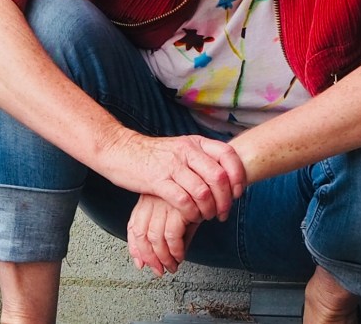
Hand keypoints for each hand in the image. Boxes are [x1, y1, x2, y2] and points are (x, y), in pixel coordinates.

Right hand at [99, 130, 246, 222]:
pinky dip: (192, 213)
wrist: (121, 150)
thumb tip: (225, 174)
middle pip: (219, 177)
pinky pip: (183, 201)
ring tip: (206, 217)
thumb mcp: (181, 148)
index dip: (238, 175)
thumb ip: (201, 158)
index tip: (238, 192)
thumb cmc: (154, 155)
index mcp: (196, 142)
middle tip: (223, 213)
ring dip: (209, 210)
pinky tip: (191, 217)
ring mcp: (172, 165)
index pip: (228, 154)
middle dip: (226, 200)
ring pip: (203, 192)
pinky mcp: (158, 181)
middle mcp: (187, 151)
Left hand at [127, 193, 199, 275]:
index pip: (133, 226)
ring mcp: (164, 202)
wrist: (212, 182)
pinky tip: (181, 256)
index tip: (141, 263)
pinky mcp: (179, 206)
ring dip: (163, 258)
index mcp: (148, 198)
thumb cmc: (196, 195)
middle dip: (149, 257)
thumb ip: (169, 231)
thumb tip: (163, 260)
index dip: (135, 248)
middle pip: (140, 233)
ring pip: (155, 237)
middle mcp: (153, 199)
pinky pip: (172, 236)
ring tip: (172, 266)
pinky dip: (176, 251)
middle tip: (159, 270)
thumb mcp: (178, 211)